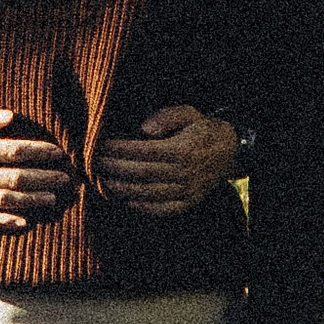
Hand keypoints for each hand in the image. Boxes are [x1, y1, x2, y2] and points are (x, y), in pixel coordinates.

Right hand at [0, 104, 75, 229]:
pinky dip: (4, 223)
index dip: (40, 152)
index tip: (59, 153)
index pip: (15, 151)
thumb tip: (11, 117)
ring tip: (52, 199)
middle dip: (44, 178)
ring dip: (32, 200)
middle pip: (16, 178)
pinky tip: (24, 222)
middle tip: (66, 179)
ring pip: (5, 200)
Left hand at [93, 105, 239, 213]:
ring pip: (147, 193)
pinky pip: (161, 209)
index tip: (100, 145)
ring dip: (121, 188)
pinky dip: (140, 206)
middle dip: (113, 168)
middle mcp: (185, 173)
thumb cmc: (203, 129)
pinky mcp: (188, 203)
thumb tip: (144, 128)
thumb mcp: (189, 114)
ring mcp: (187, 191)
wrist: (231, 151)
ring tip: (102, 179)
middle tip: (93, 162)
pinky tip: (124, 197)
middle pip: (141, 173)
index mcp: (183, 150)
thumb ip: (167, 117)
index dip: (120, 149)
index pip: (144, 152)